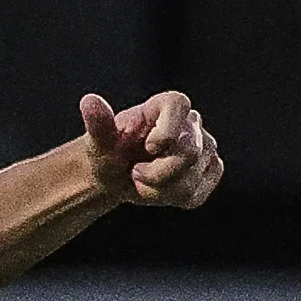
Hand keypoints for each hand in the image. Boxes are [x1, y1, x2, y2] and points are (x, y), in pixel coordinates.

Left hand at [82, 90, 221, 209]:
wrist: (117, 174)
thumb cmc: (109, 151)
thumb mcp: (99, 140)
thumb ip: (98, 122)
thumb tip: (89, 101)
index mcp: (166, 104)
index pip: (178, 105)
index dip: (166, 131)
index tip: (148, 148)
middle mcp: (191, 122)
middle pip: (189, 153)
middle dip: (156, 173)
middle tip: (135, 173)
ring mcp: (206, 147)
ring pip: (192, 179)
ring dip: (160, 190)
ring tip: (143, 180)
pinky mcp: (211, 170)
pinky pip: (196, 194)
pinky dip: (172, 199)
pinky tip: (160, 189)